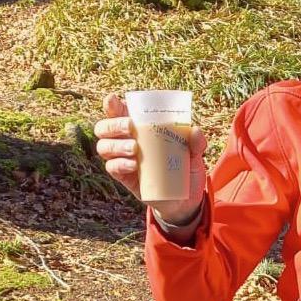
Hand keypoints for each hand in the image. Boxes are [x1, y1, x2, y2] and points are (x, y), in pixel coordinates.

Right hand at [94, 93, 207, 222]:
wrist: (184, 199)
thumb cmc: (186, 169)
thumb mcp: (194, 154)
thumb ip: (196, 142)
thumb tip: (195, 130)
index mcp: (139, 128)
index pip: (119, 112)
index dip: (111, 105)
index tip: (112, 100)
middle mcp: (126, 140)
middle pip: (104, 128)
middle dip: (112, 124)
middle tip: (130, 127)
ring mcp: (123, 159)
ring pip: (104, 147)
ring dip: (115, 145)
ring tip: (134, 149)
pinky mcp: (124, 177)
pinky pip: (112, 168)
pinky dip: (119, 164)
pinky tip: (132, 165)